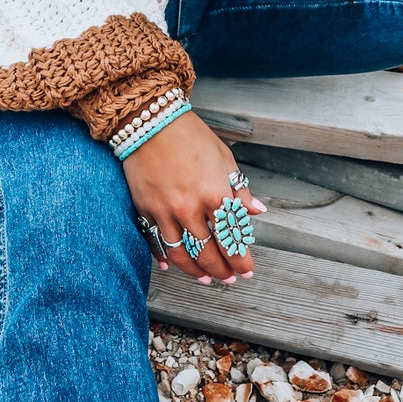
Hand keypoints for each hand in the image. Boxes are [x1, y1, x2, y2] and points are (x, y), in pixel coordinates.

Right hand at [121, 109, 265, 285]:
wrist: (151, 121)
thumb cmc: (191, 136)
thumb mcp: (224, 159)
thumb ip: (239, 189)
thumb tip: (256, 211)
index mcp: (215, 194)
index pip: (233, 237)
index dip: (241, 259)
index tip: (247, 270)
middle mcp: (191, 207)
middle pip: (209, 252)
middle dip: (222, 270)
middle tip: (229, 279)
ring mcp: (166, 211)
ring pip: (183, 255)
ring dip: (196, 272)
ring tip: (207, 279)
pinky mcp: (146, 209)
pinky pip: (156, 242)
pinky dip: (164, 258)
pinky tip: (171, 267)